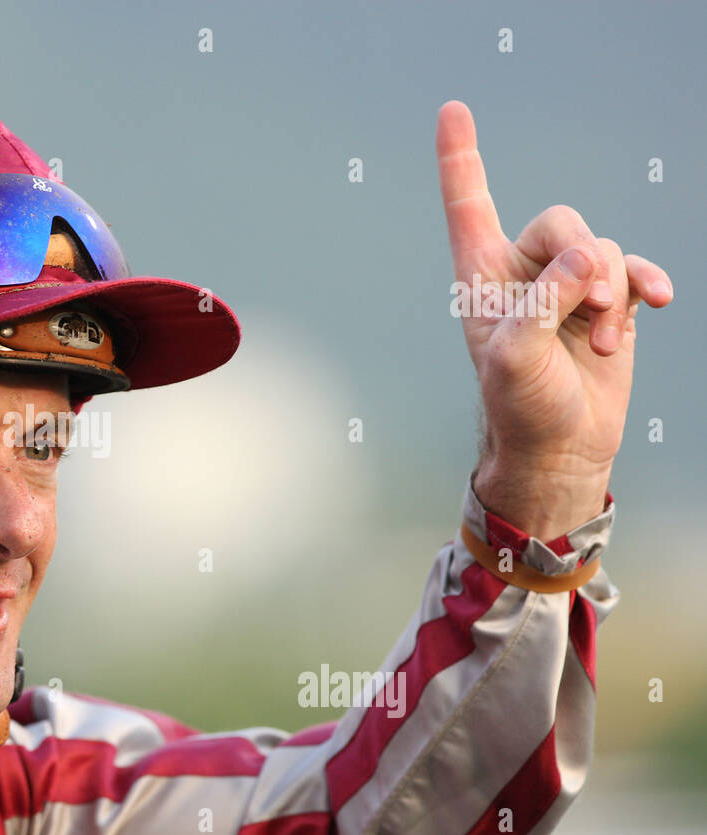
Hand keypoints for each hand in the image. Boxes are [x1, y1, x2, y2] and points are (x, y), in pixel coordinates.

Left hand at [436, 101, 673, 539]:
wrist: (560, 446)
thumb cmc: (520, 405)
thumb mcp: (515, 357)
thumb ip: (542, 303)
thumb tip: (584, 260)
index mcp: (481, 277)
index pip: (470, 204)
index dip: (461, 158)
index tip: (451, 110)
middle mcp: (522, 272)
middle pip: (559, 224)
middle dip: (581, 260)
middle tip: (589, 307)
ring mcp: (566, 286)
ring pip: (600, 250)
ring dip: (610, 292)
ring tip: (601, 341)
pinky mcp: (606, 301)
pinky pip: (633, 269)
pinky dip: (646, 283)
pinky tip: (660, 301)